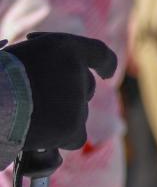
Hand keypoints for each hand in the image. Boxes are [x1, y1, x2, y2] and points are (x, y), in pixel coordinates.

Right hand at [4, 32, 116, 150]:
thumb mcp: (20, 57)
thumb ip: (45, 66)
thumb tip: (52, 85)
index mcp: (64, 46)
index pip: (98, 53)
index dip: (105, 64)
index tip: (106, 73)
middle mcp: (77, 70)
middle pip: (87, 86)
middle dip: (70, 95)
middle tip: (42, 102)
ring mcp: (77, 98)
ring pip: (79, 113)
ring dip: (62, 118)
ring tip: (32, 120)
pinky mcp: (72, 125)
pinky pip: (76, 137)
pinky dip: (63, 140)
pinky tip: (44, 141)